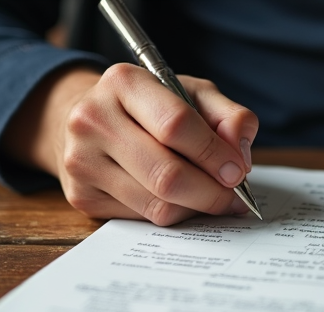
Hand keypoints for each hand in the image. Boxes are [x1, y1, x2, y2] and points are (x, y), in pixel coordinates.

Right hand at [1, 63, 257, 224]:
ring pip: (157, 205)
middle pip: (167, 175)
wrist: (91, 121)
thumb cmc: (151, 107)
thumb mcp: (192, 94)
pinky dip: (172, 214)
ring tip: (211, 197)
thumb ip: (228, 116)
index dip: (215, 154)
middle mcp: (93, 119)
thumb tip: (241, 154)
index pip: (177, 125)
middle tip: (234, 197)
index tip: (239, 171)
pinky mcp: (82, 196)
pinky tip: (180, 199)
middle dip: (211, 193)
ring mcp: (81, 161)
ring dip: (195, 207)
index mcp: (123, 82)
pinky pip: (143, 218)